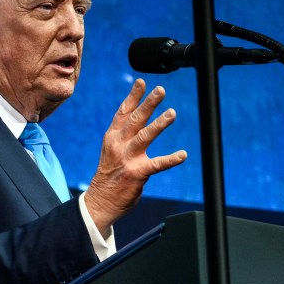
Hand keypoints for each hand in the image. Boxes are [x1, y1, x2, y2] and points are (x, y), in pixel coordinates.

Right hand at [84, 79, 186, 233]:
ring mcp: (128, 159)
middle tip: (161, 90)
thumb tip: (140, 120)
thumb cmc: (109, 176)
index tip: (142, 82)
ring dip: (159, 123)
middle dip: (148, 103)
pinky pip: (157, 164)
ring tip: (172, 113)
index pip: (123, 112)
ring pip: (145, 136)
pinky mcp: (137, 173)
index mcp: (112, 137)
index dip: (133, 96)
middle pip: (135, 119)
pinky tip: (182, 154)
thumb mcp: (112, 151)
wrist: (100, 201)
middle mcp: (119, 145)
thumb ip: (124, 136)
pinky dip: (171, 159)